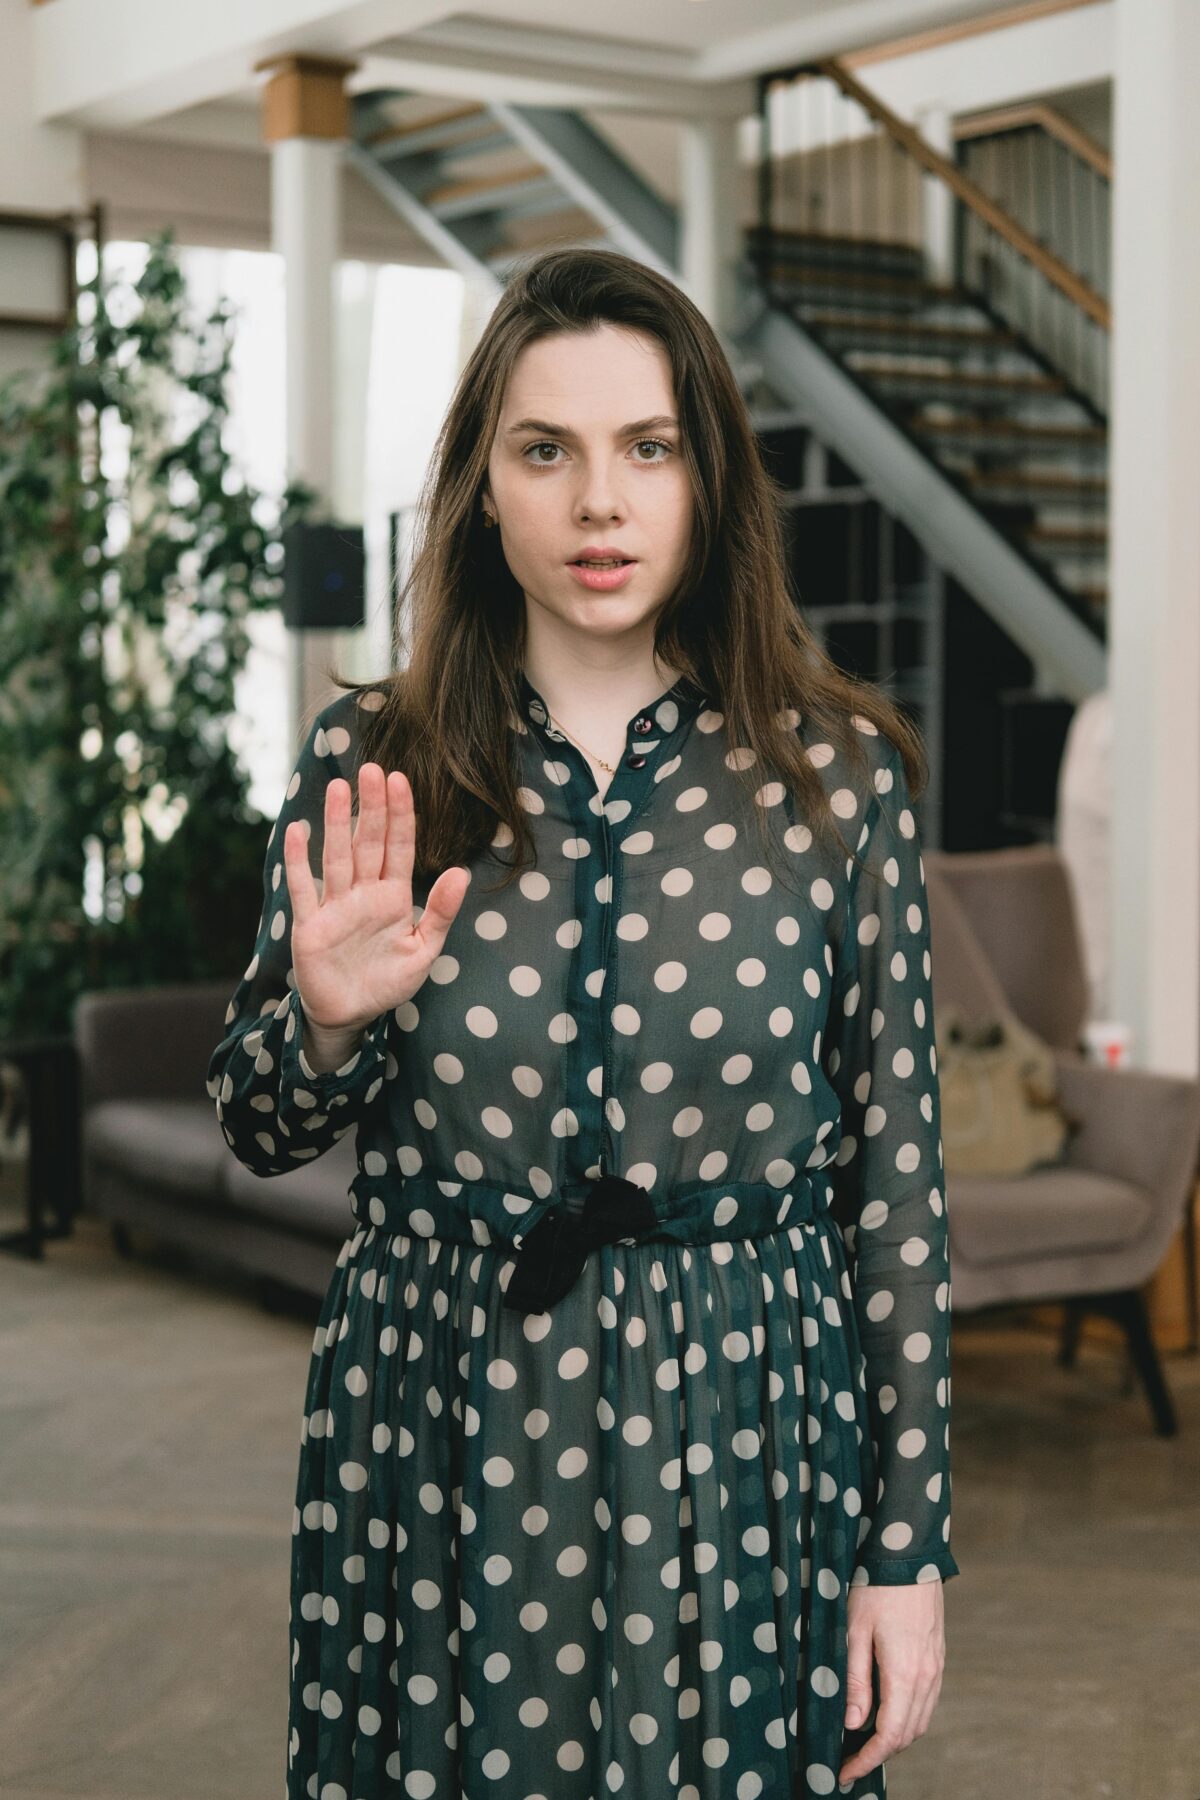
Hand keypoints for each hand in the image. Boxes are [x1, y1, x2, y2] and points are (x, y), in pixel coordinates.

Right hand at [283, 760, 470, 1034]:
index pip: (399, 848)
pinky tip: (297, 832)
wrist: (351, 1015)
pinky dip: (299, 862)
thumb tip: (462, 873)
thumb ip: (440, 913)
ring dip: (336, 823)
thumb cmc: (388, 981)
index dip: (400, 815)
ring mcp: (335, 907)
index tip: (402, 781)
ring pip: (337, 857)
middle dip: (372, 807)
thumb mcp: (423, 951)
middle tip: (374, 769)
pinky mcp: (310, 926)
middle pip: (369, 843)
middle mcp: (363, 894)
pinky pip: (304, 889)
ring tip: (338, 787)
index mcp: (393, 897)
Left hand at [837, 1580, 945, 1785]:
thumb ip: (856, 1680)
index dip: (866, 1761)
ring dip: (895, 1738)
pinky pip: (927, 1702)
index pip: (889, 1736)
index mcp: (905, 1674)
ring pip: (920, 1721)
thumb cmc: (876, 1587)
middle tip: (849, 1760)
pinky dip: (908, 1718)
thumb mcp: (854, 1630)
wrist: (910, 1553)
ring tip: (864, 1741)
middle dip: (879, 1754)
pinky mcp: (937, 1657)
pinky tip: (887, 1711)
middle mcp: (927, 1677)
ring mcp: (936, 1667)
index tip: (844, 1773)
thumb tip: (853, 1725)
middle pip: (908, 1735)